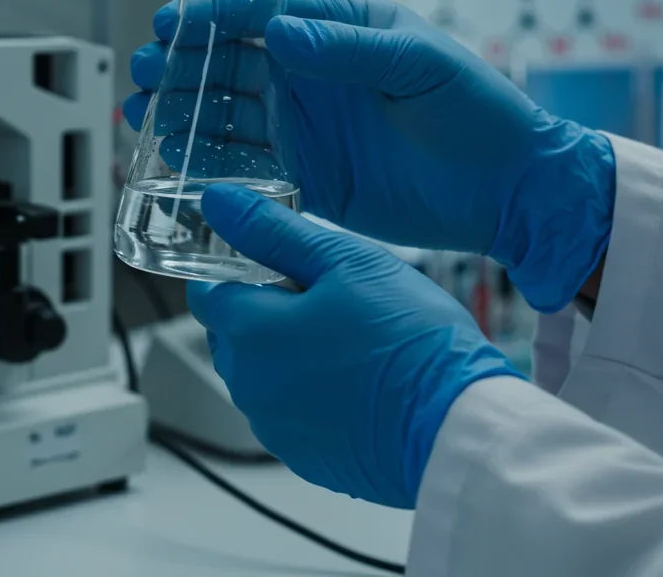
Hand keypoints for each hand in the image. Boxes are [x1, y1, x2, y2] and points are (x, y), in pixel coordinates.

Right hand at [125, 0, 615, 310]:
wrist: (505, 189)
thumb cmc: (477, 111)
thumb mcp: (418, 65)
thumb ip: (348, 49)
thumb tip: (282, 32)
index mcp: (338, 33)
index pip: (263, 15)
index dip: (213, 17)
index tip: (172, 24)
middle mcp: (313, 78)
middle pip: (231, 65)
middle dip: (183, 66)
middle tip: (146, 72)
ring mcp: (306, 128)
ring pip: (228, 116)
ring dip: (185, 114)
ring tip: (146, 115)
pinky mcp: (307, 178)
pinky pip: (248, 168)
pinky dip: (211, 165)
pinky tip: (178, 161)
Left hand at [186, 183, 519, 508]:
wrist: (456, 428)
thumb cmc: (411, 341)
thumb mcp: (347, 262)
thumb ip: (274, 232)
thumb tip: (220, 203)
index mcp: (250, 333)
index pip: (206, 293)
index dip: (236, 271)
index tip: (274, 264)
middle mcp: (250, 387)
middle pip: (231, 336)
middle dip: (262, 313)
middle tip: (327, 298)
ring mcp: (275, 428)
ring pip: (261, 376)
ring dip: (286, 355)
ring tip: (350, 340)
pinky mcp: (305, 458)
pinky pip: (290, 415)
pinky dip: (310, 396)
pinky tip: (357, 383)